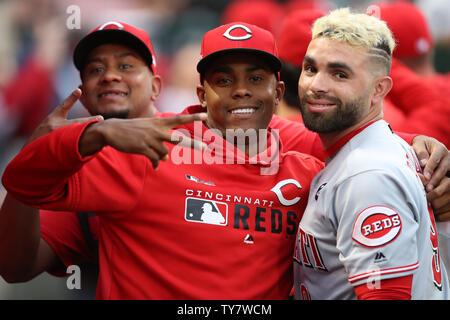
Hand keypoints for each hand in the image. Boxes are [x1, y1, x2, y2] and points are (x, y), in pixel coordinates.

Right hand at [25, 89, 102, 145]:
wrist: (29, 155)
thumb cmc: (40, 139)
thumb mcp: (46, 127)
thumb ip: (59, 123)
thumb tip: (70, 112)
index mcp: (51, 120)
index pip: (63, 106)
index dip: (71, 98)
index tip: (79, 90)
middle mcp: (54, 126)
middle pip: (76, 122)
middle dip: (89, 121)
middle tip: (101, 118)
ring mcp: (57, 138)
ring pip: (76, 135)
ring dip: (88, 134)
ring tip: (101, 132)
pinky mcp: (59, 149)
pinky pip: (74, 147)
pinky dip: (84, 147)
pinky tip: (93, 148)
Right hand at [79, 113, 207, 168]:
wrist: (112, 130)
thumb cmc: (133, 130)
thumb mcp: (148, 130)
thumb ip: (160, 142)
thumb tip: (166, 160)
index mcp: (160, 123)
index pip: (179, 119)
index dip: (192, 118)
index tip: (204, 116)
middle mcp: (158, 130)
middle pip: (179, 140)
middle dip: (193, 144)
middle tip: (206, 148)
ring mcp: (151, 139)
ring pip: (164, 153)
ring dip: (161, 156)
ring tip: (152, 153)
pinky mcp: (143, 148)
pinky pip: (156, 160)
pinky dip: (156, 163)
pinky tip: (155, 165)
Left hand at [412, 135, 449, 220]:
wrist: (429, 145)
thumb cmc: (422, 145)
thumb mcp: (419, 144)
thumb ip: (421, 152)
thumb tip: (423, 163)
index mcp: (440, 149)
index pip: (436, 159)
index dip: (430, 168)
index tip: (425, 176)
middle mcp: (448, 157)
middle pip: (443, 169)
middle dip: (435, 179)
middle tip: (428, 188)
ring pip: (449, 177)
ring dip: (440, 185)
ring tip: (431, 193)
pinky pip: (449, 182)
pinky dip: (443, 188)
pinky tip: (436, 195)